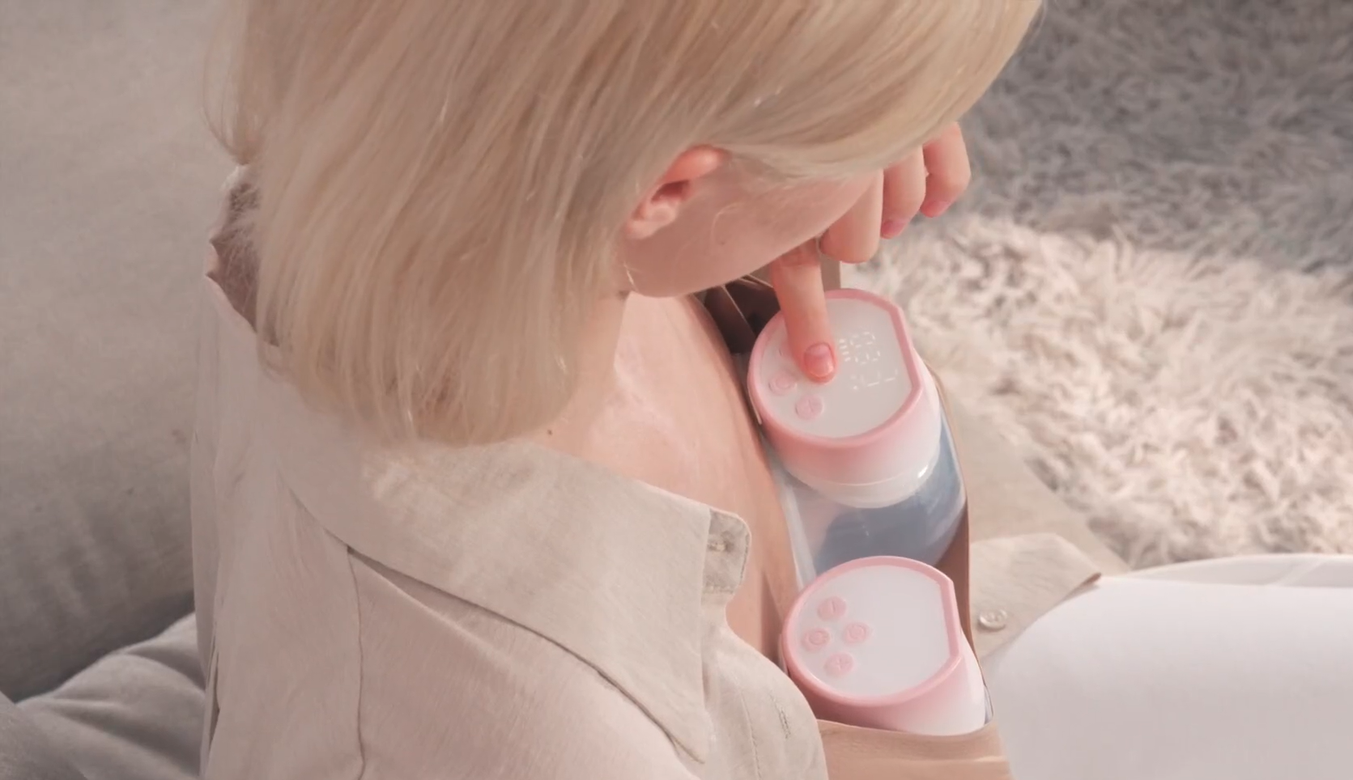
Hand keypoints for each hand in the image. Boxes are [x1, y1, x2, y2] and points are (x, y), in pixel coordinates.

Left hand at [770, 123, 969, 381]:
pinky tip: (923, 197)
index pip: (799, 264)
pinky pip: (949, 179)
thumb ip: (750, 214)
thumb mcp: (746, 158)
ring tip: (864, 190)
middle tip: (826, 211)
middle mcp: (844, 157)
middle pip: (858, 245)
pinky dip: (939, 193)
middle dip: (842, 234)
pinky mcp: (933, 109)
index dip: (809, 323)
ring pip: (903, 212)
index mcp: (789, 175)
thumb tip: (753, 263)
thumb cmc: (774, 96)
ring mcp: (894, 130)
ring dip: (885, 210)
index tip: (822, 367)